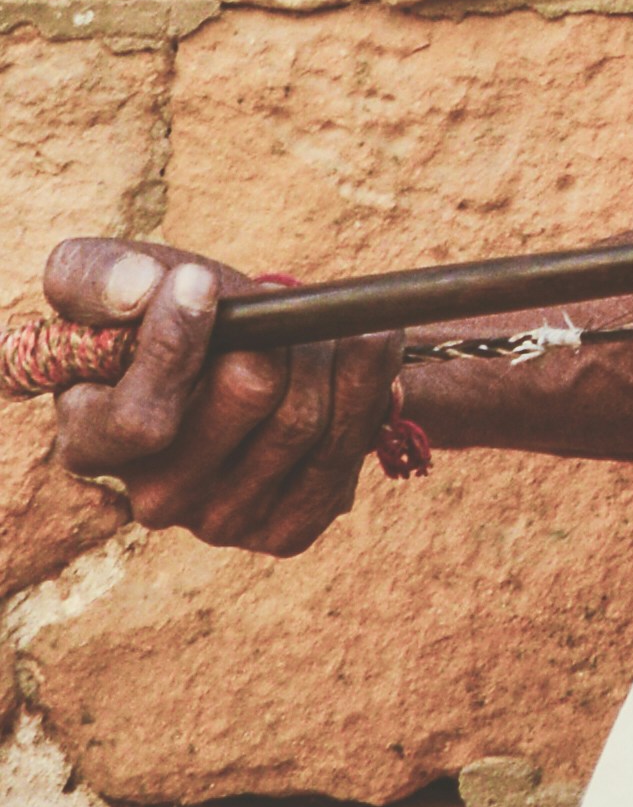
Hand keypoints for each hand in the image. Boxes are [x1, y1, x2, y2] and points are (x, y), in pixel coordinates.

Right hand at [42, 240, 398, 557]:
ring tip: (314, 331)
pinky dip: (366, 385)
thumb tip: (138, 290)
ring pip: (304, 417)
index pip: (137, 420)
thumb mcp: (127, 276)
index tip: (203, 282)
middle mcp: (151, 497)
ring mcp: (217, 521)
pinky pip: (344, 450)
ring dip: (326, 351)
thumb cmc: (180, 310)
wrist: (264, 349)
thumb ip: (96, 275)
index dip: (173, 345)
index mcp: (91, 442)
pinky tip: (358, 356)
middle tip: (278, 306)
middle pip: (249, 394)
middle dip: (278, 330)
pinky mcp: (282, 531)